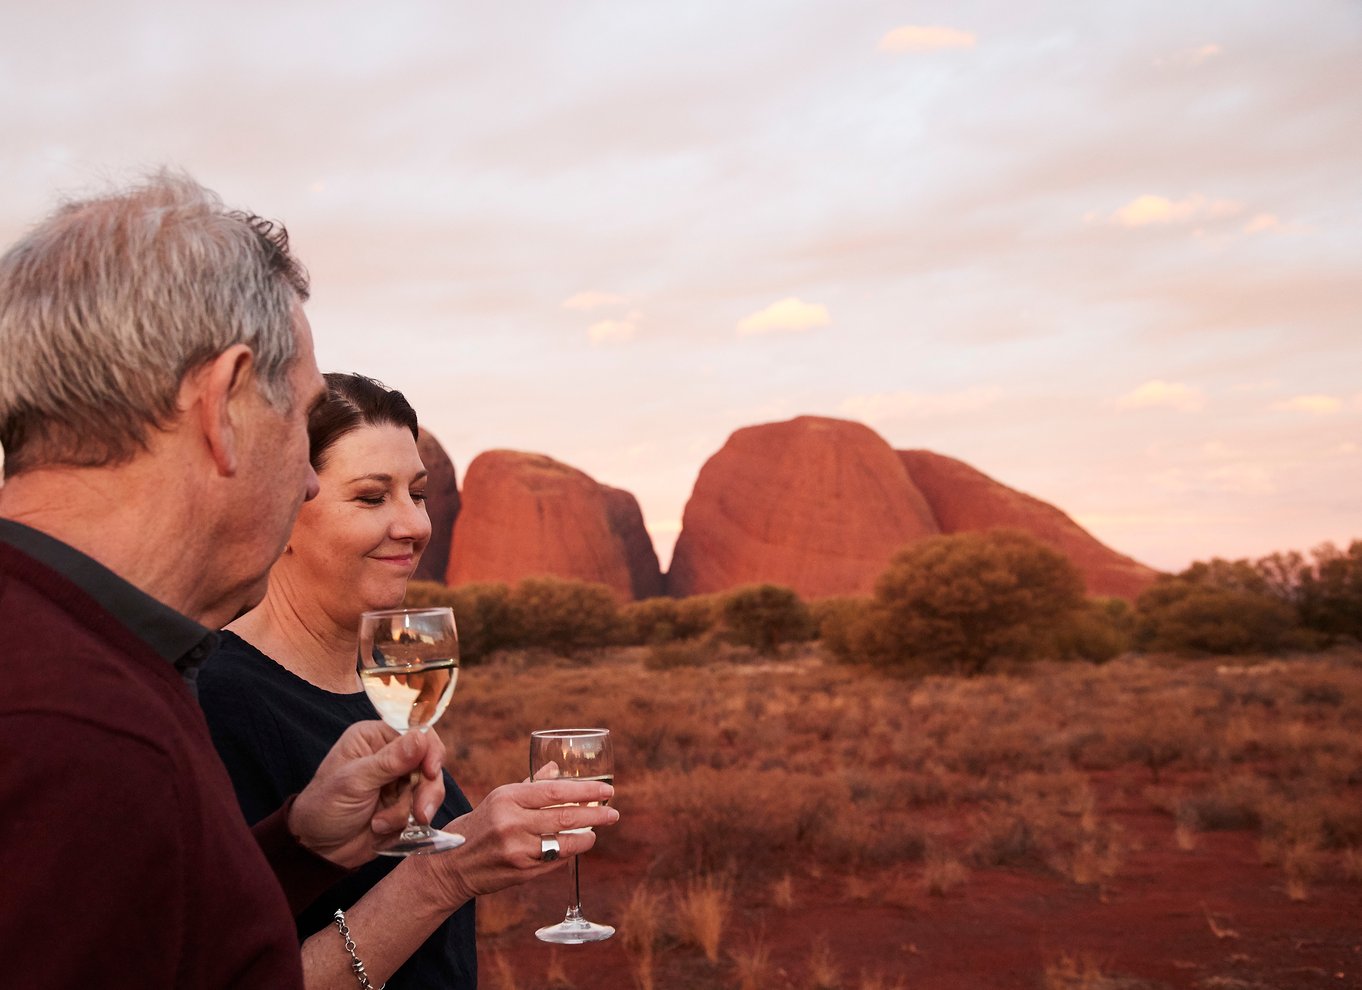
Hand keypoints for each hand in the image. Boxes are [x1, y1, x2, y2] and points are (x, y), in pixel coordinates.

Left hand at [289, 721, 445, 867]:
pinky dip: (406, 823)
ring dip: (409, 811)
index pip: (417, 732)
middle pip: (429, 763)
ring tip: (382, 824)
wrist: (317, 849)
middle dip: (425, 791)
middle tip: (419, 813)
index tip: (431, 772)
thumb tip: (421, 737)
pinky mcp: (404, 805)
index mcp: (375, 737)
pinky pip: (422, 810)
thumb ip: (390, 761)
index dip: (430, 751)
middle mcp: (391, 755)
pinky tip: (382, 829)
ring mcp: (399, 782)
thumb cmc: (324, 807)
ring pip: (429, 790)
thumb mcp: (354, 782)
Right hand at [409, 779, 617, 909]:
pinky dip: (568, 853)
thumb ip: (530, 785)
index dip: (585, 791)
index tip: (606, 791)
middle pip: (564, 817)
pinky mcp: (520, 872)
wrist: (449, 866)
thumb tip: (557, 769)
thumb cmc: (477, 826)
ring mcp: (516, 850)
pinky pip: (554, 861)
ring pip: (563, 842)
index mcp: (507, 797)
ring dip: (585, 837)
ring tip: (596, 831)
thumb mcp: (498, 798)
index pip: (555, 791)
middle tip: (613, 813)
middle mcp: (512, 822)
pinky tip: (576, 846)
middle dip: (595, 815)